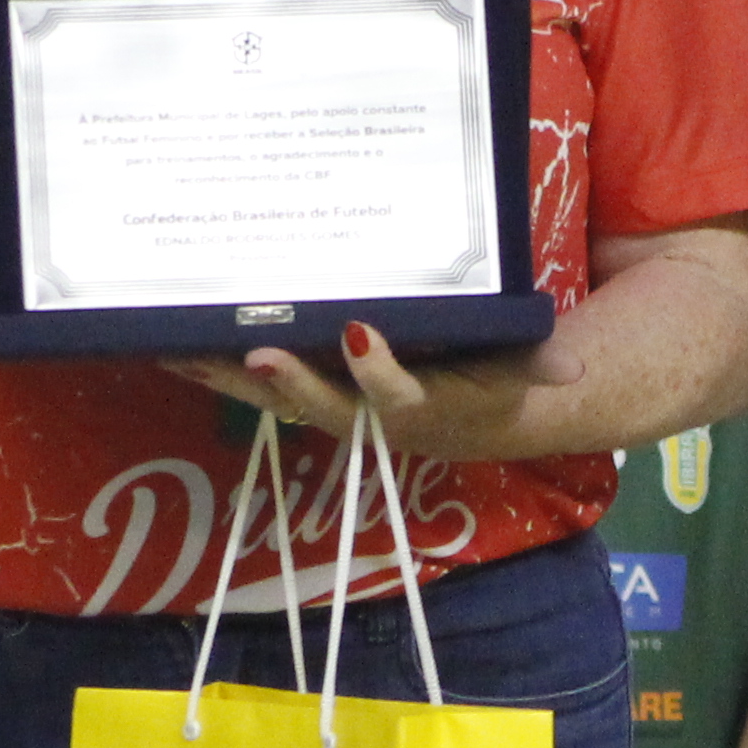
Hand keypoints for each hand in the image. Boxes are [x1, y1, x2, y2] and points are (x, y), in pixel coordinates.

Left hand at [174, 315, 591, 466]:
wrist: (475, 414)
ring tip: (184, 346)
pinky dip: (216, 365)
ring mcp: (329, 407)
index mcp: (419, 406)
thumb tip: (573, 371)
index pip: (395, 396)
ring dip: (229, 375)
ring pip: (273, 397)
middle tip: (253, 350)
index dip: (376, 371)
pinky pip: (255, 383)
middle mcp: (365, 415)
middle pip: (316, 401)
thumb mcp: (525, 370)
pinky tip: (173, 341)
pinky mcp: (306, 393)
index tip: (358, 333)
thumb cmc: (496, 377)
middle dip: (283, 378)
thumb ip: (540, 364)